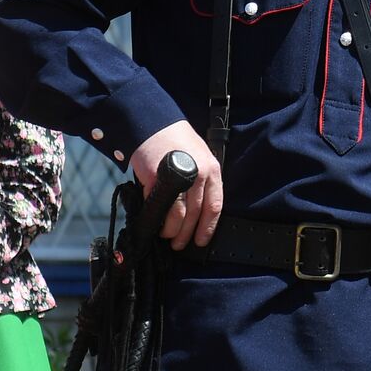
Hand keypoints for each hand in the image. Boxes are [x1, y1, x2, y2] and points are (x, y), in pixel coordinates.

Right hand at [129, 120, 222, 249]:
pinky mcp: (157, 179)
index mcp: (212, 171)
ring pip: (178, 214)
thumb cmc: (178, 143)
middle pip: (195, 214)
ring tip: (167, 236)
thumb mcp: (199, 158)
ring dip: (172, 230)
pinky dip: (157, 219)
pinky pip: (159, 206)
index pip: (215, 206)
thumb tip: (195, 211)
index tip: (202, 241)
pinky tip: (156, 224)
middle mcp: (199, 175)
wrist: (155, 126)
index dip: (208, 227)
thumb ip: (201, 181)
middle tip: (180, 244)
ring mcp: (179, 178)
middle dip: (187, 233)